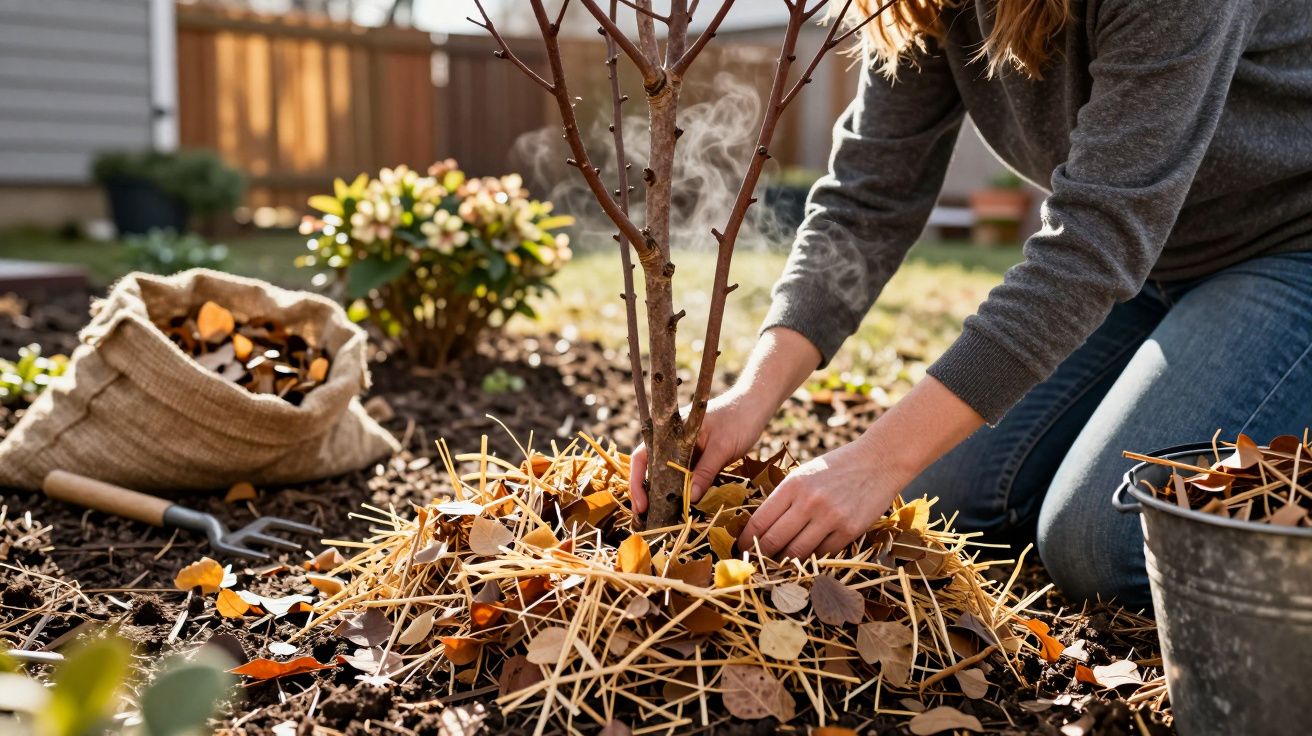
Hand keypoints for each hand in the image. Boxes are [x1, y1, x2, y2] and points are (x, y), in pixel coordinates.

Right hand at [628, 390, 771, 514]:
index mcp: (670, 432)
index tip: (642, 505)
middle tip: (646, 518)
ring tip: (659, 518)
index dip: (637, 481)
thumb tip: (692, 498)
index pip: (642, 457)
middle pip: (650, 469)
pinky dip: (680, 491)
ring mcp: (684, 450)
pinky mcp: (697, 458)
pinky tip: (680, 507)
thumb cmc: (737, 419)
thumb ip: (706, 471)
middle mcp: (672, 441)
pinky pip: (683, 477)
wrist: (754, 406)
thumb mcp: (722, 447)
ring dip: (662, 495)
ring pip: (666, 475)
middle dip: (646, 494)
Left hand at [738, 434, 910, 559]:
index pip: (759, 521)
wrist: (878, 461)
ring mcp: (830, 517)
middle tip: (756, 563)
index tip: (741, 548)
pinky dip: (811, 559)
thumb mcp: (804, 475)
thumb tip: (760, 528)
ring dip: (784, 563)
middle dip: (761, 556)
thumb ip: (784, 498)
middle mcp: (809, 502)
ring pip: (797, 553)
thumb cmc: (836, 468)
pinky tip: (806, 559)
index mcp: (793, 485)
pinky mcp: (850, 530)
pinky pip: (822, 553)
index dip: (746, 540)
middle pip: (774, 541)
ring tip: (778, 565)